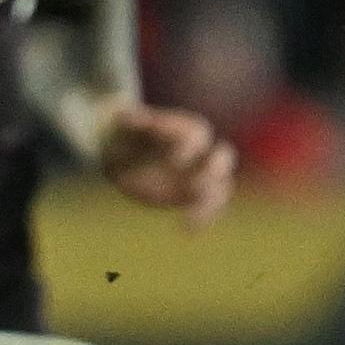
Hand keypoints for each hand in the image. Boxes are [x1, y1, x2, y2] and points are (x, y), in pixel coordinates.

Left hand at [96, 101, 236, 228]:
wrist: (123, 155)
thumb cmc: (122, 135)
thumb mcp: (120, 126)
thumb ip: (130, 121)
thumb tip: (130, 115)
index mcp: (184, 129)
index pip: (198, 135)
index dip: (190, 148)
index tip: (174, 161)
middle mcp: (198, 151)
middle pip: (223, 156)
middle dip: (215, 170)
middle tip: (197, 186)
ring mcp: (199, 173)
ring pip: (222, 185)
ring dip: (212, 202)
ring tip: (190, 218)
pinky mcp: (194, 194)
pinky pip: (211, 205)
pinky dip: (204, 217)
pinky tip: (187, 229)